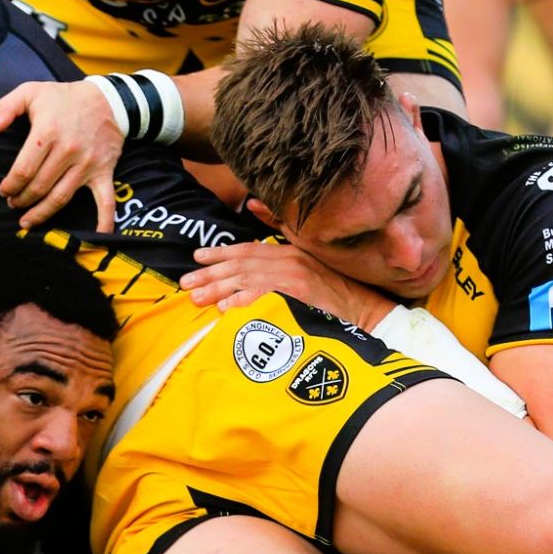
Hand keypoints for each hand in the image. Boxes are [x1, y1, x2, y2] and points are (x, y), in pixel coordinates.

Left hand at [0, 80, 120, 231]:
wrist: (109, 100)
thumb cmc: (64, 98)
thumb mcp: (31, 92)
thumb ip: (5, 107)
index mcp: (47, 133)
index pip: (23, 170)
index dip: (9, 185)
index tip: (3, 191)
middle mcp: (68, 152)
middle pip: (39, 187)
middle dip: (21, 200)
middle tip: (13, 204)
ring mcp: (87, 165)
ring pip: (60, 198)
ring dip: (41, 214)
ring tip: (27, 221)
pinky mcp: (103, 172)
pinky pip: (105, 201)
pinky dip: (103, 221)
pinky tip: (97, 237)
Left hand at [179, 241, 393, 326]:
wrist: (367, 311)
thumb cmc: (334, 296)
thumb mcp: (308, 270)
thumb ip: (280, 257)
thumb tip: (255, 242)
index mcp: (288, 252)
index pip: (247, 250)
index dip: (219, 253)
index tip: (196, 257)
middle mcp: (288, 259)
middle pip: (240, 264)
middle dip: (210, 274)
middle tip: (185, 284)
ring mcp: (294, 275)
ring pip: (246, 279)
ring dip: (218, 289)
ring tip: (196, 298)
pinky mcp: (300, 293)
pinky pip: (264, 296)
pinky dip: (242, 302)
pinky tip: (224, 310)